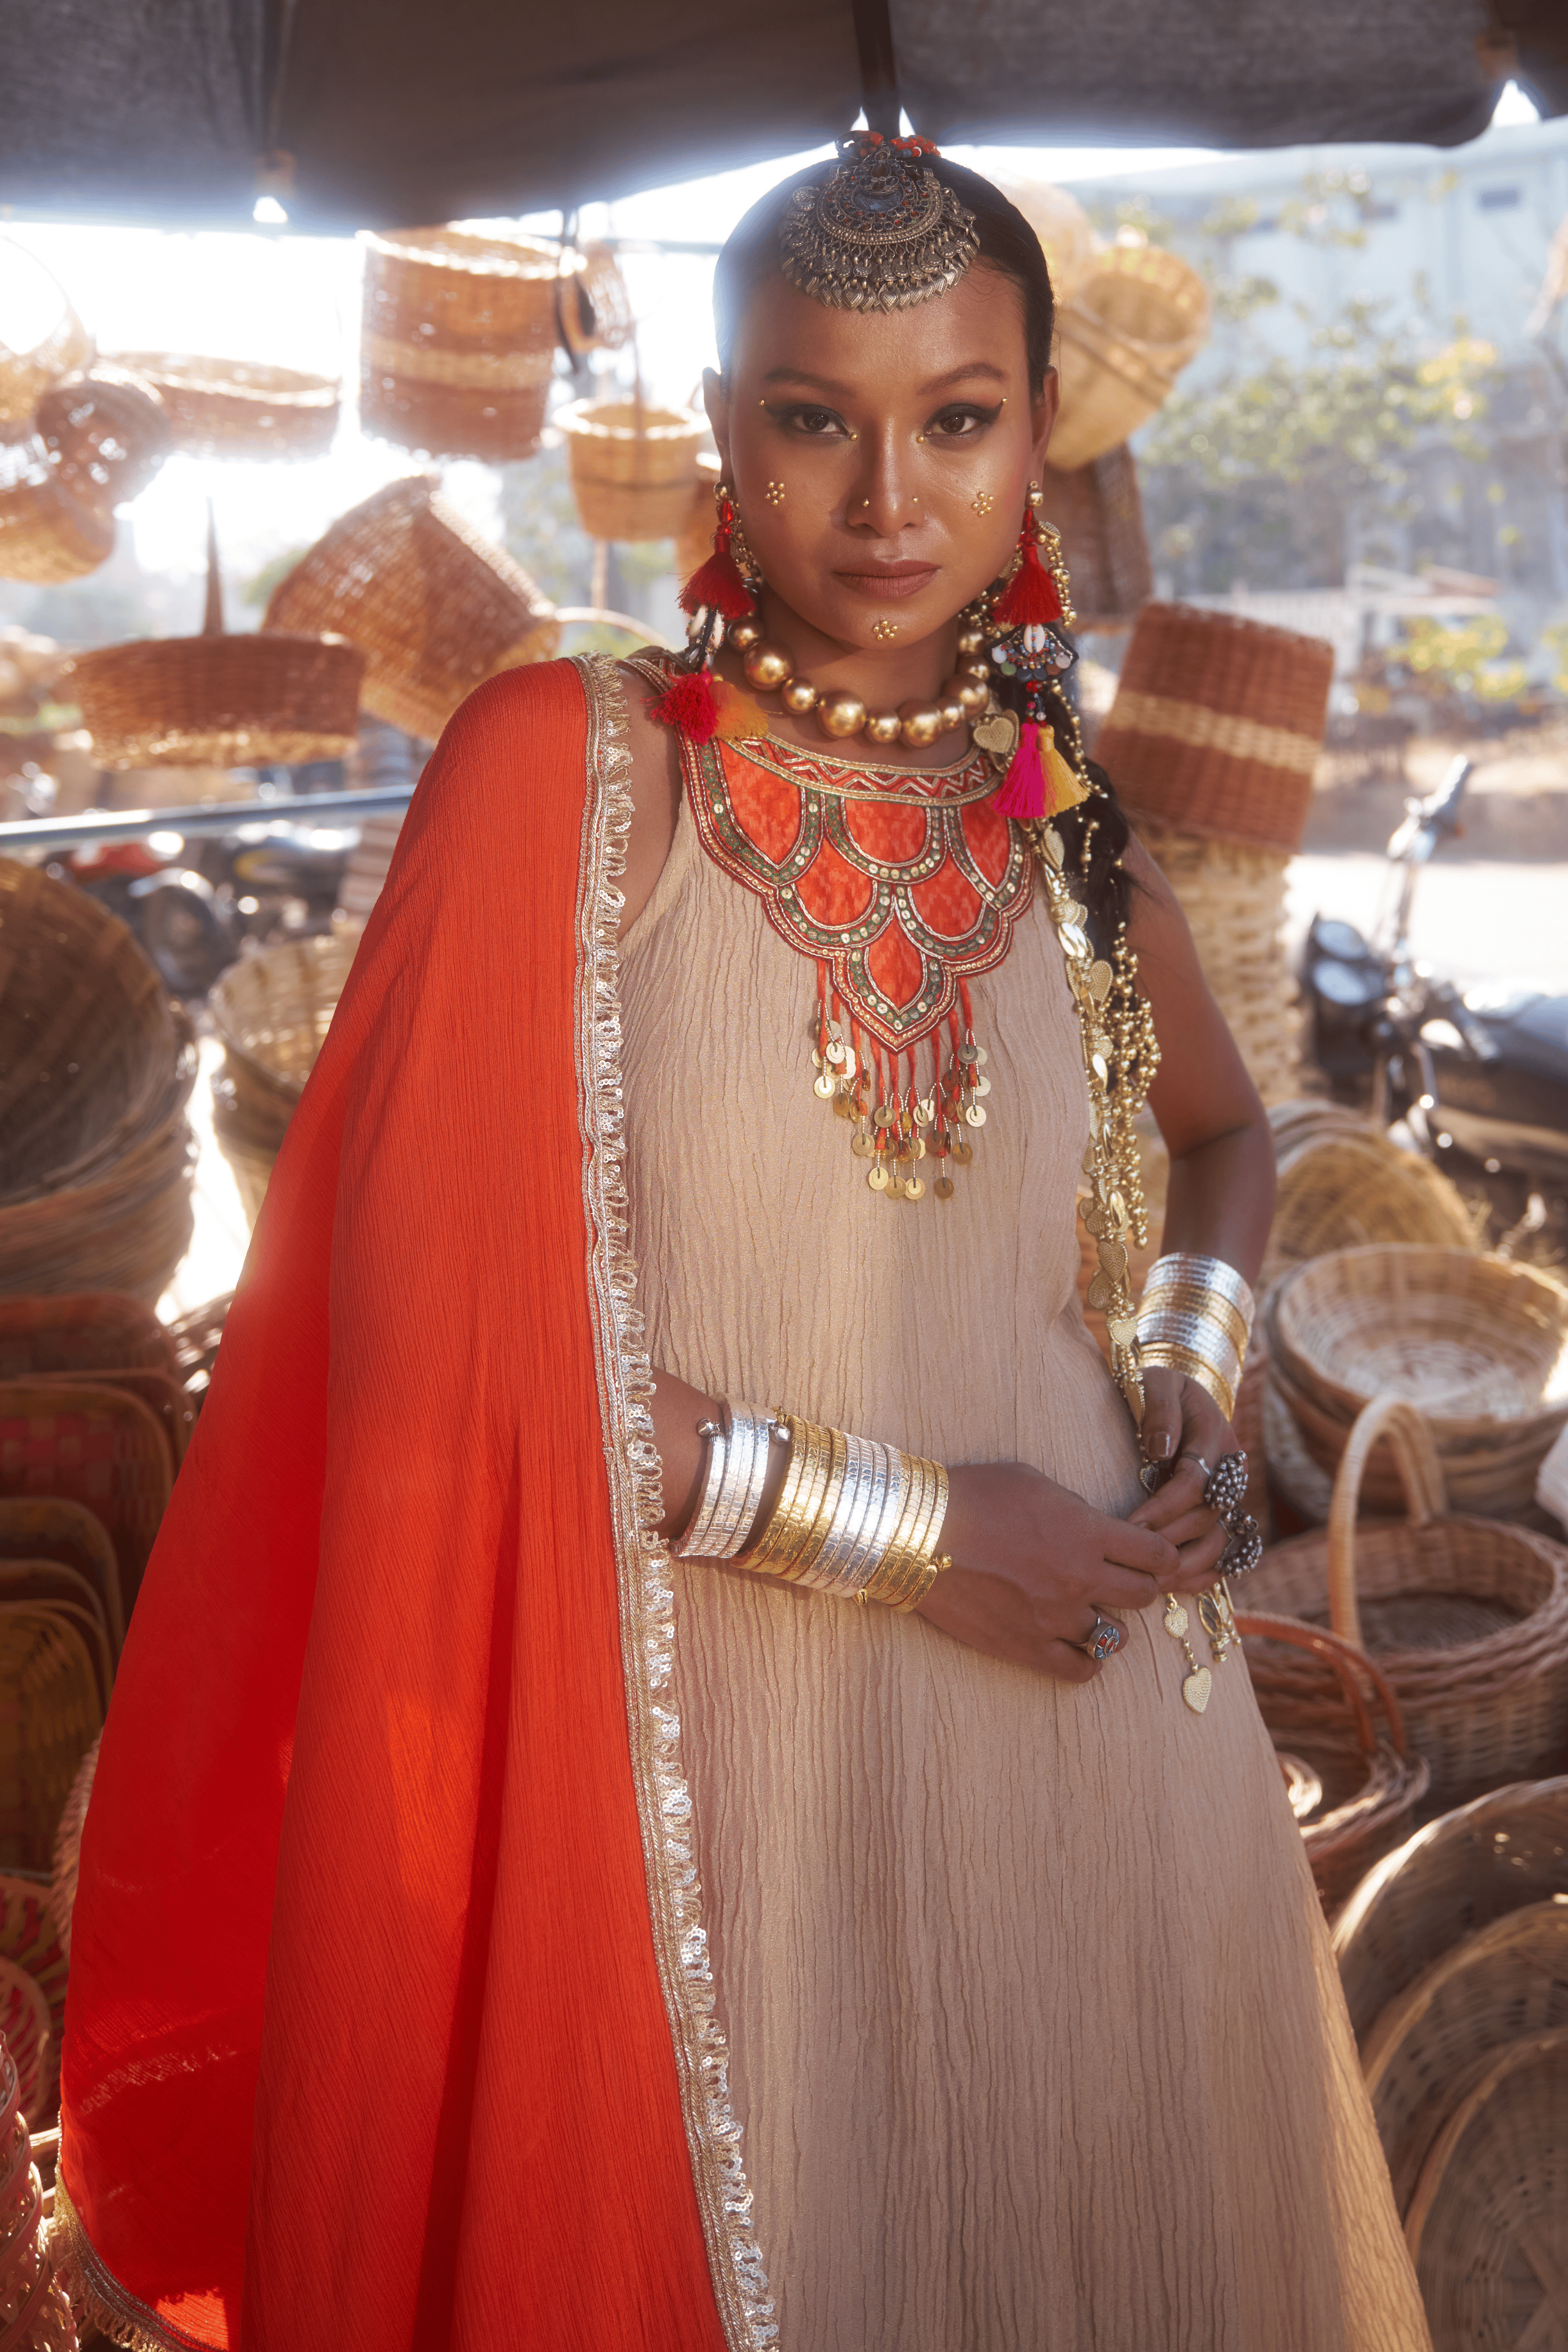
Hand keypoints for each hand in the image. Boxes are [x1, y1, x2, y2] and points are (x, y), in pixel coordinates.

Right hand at [915, 1460, 1179, 1683]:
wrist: (916, 1533)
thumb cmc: (972, 1496)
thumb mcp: (1034, 1482)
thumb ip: (1075, 1510)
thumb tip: (1095, 1528)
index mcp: (1087, 1532)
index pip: (1157, 1555)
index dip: (1158, 1555)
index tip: (1147, 1555)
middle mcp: (1080, 1578)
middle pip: (1144, 1596)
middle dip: (1137, 1586)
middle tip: (1117, 1581)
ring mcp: (1054, 1616)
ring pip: (1115, 1636)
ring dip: (1107, 1622)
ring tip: (1087, 1610)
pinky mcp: (1027, 1646)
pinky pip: (1081, 1669)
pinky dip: (1087, 1660)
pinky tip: (1076, 1644)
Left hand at [1125, 1368, 1238, 1593]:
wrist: (1183, 1393)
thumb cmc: (1162, 1387)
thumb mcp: (1158, 1382)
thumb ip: (1160, 1411)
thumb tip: (1161, 1450)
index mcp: (1215, 1438)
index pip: (1193, 1483)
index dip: (1161, 1508)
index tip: (1129, 1524)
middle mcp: (1230, 1471)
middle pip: (1205, 1517)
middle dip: (1167, 1540)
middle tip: (1132, 1556)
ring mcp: (1229, 1495)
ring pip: (1219, 1541)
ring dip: (1187, 1565)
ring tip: (1151, 1580)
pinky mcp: (1223, 1513)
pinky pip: (1225, 1552)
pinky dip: (1205, 1573)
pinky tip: (1177, 1587)